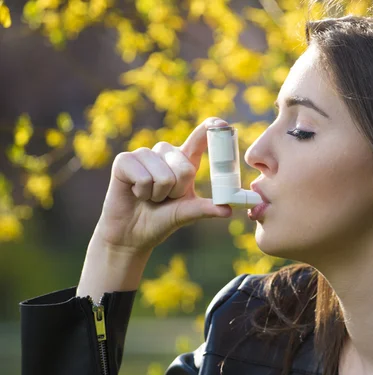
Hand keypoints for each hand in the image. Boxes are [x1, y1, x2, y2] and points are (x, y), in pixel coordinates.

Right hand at [94, 117, 232, 253]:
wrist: (133, 234)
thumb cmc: (161, 219)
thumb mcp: (187, 213)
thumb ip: (206, 209)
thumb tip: (228, 211)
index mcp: (184, 161)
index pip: (199, 139)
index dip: (210, 129)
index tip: (222, 123)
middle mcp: (165, 153)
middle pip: (185, 168)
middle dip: (177, 192)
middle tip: (165, 198)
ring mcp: (144, 154)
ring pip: (164, 176)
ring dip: (158, 194)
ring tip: (149, 196)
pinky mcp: (124, 160)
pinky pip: (144, 178)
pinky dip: (142, 193)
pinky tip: (135, 193)